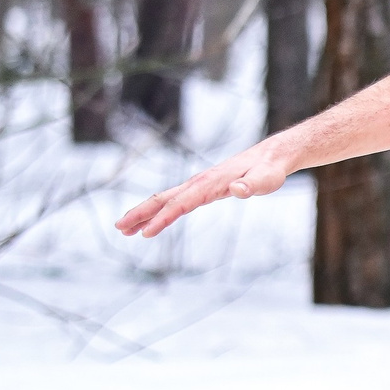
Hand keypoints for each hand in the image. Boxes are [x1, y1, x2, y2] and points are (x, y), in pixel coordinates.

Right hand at [115, 142, 294, 238]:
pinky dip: (160, 210)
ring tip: (125, 229)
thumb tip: (237, 190)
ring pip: (165, 198)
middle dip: (140, 214)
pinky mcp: (202, 188)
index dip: (163, 219)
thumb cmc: (269, 170)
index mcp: (209, 184)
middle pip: (163, 199)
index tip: (147, 233)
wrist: (270, 156)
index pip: (181, 203)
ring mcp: (198, 184)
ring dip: (144, 212)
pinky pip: (175, 200)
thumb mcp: (266, 180)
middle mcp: (199, 182)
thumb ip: (253, 186)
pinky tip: (152, 222)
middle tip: (119, 229)